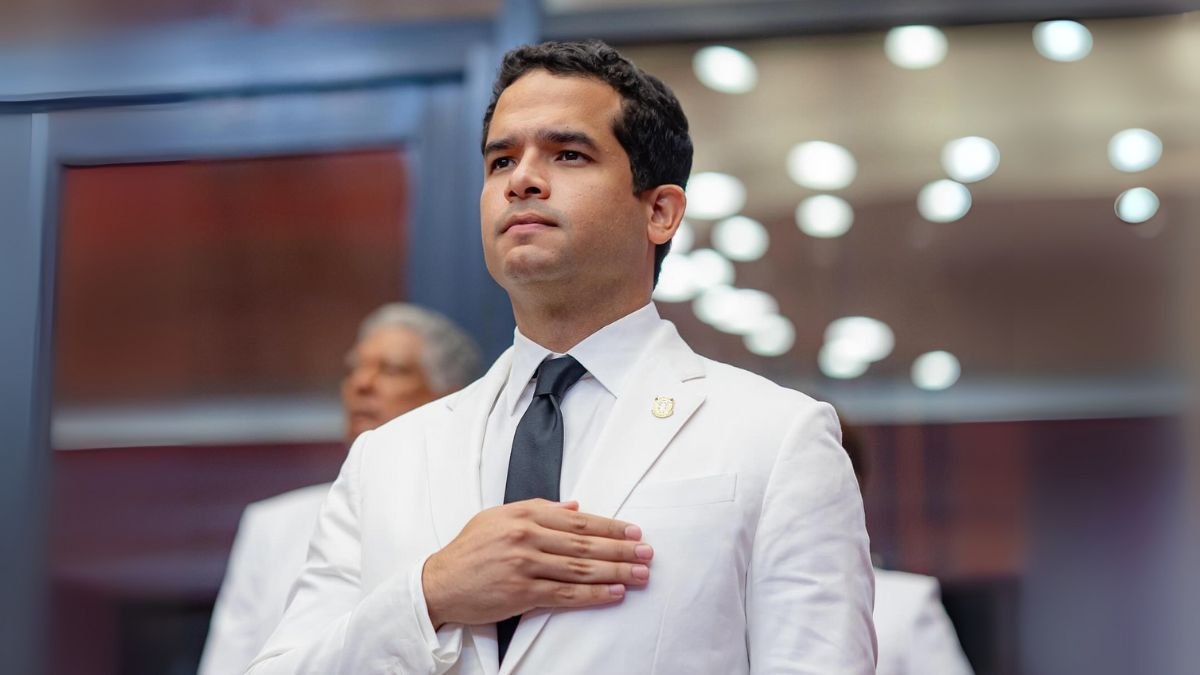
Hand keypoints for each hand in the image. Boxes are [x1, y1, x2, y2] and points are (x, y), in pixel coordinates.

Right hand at [422, 499, 651, 628]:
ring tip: (639, 574)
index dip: (609, 526)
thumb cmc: (469, 550)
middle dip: (620, 549)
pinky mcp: (521, 594)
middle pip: (584, 544)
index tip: (633, 531)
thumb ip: (538, 509)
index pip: (577, 521)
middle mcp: (526, 539)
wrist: (439, 583)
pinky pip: (565, 595)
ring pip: (580, 569)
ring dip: (615, 572)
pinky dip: (593, 595)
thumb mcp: (498, 517)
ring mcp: (524, 567)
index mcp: (523, 516)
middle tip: (646, 553)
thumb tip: (575, 507)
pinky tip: (614, 593)